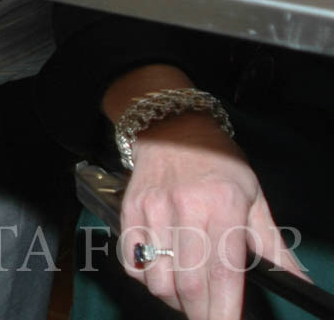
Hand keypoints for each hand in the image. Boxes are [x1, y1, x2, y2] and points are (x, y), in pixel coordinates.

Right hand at [118, 115, 305, 319]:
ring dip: (174, 300)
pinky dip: (147, 281)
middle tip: (210, 318)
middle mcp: (184, 209)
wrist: (171, 126)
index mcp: (223, 206)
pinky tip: (162, 277)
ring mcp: (151, 210)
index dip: (225, 309)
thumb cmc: (219, 164)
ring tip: (189, 298)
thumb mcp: (254, 198)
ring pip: (157, 278)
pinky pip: (131, 263)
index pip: (223, 272)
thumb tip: (298, 284)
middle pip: (188, 283)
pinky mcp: (128, 211)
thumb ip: (274, 246)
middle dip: (201, 313)